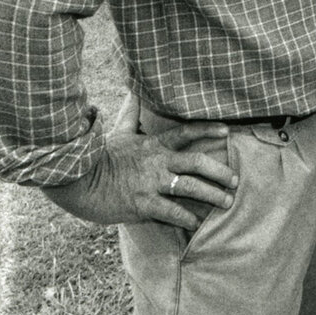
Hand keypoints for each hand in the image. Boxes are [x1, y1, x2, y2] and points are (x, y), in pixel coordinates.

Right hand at [43, 124, 238, 230]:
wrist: (80, 182)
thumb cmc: (102, 156)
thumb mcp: (120, 131)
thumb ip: (131, 113)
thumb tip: (133, 89)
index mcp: (154, 144)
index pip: (186, 132)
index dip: (208, 129)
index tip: (226, 131)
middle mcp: (158, 162)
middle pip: (197, 163)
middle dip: (220, 171)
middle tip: (235, 180)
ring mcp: (152, 183)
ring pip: (190, 187)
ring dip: (211, 195)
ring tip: (226, 203)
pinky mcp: (143, 204)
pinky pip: (171, 212)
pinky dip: (186, 219)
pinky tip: (197, 225)